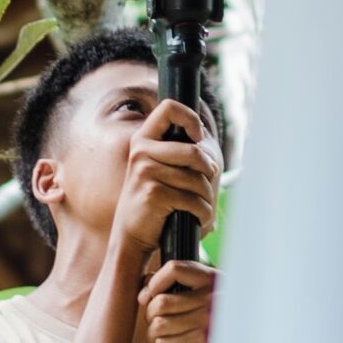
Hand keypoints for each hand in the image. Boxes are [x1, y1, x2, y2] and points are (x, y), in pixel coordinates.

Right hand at [110, 101, 218, 256]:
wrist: (132, 235)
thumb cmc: (155, 200)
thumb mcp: (160, 167)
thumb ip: (178, 148)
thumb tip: (204, 134)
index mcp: (144, 139)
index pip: (169, 107)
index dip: (190, 118)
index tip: (197, 138)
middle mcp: (142, 151)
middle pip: (195, 151)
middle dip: (209, 171)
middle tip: (207, 184)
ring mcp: (145, 171)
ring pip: (198, 179)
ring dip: (207, 198)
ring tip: (201, 207)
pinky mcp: (154, 193)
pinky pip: (194, 200)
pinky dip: (203, 213)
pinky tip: (196, 219)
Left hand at [136, 259, 214, 342]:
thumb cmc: (207, 332)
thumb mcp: (197, 303)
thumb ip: (172, 289)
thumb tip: (144, 294)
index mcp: (212, 281)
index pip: (174, 269)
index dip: (154, 283)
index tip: (148, 297)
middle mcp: (212, 298)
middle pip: (159, 302)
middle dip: (151, 319)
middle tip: (162, 329)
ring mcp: (206, 321)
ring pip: (157, 325)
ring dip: (156, 339)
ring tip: (171, 342)